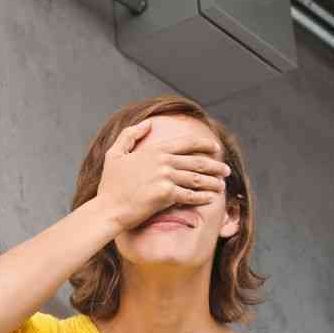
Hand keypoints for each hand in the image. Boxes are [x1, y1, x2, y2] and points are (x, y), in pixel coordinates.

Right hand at [96, 119, 230, 231]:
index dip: (205, 144)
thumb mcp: (114, 154)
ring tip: (221, 184)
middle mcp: (162, 161)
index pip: (187, 143)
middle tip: (226, 170)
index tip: (215, 148)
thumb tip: (147, 123)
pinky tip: (210, 198)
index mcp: (153, 150)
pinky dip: (203, 197)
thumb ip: (129, 135)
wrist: (108, 209)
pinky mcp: (166, 195)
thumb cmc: (110, 184)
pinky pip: (191, 195)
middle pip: (197, 161)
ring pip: (197, 178)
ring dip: (213, 182)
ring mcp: (165, 178)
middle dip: (215, 165)